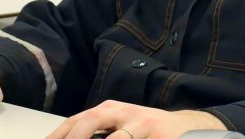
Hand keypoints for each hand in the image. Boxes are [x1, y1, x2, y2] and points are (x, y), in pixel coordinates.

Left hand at [46, 99, 226, 138]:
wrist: (186, 127)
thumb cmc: (145, 130)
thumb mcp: (119, 127)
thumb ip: (97, 133)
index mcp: (107, 110)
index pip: (76, 121)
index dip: (58, 135)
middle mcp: (121, 112)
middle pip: (89, 122)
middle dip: (73, 138)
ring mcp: (140, 123)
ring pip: (114, 138)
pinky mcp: (156, 134)